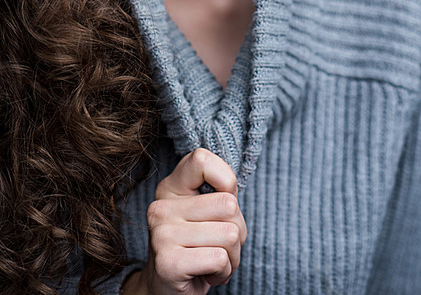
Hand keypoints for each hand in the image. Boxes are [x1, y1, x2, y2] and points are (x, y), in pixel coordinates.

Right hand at [123, 149, 246, 294]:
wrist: (167, 291)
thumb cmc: (196, 247)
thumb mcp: (205, 213)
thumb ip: (218, 193)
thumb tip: (231, 189)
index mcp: (170, 188)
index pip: (201, 160)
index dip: (226, 180)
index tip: (223, 202)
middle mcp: (161, 207)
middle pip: (229, 204)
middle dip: (237, 231)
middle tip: (220, 245)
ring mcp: (162, 235)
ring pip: (230, 234)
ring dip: (232, 256)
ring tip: (214, 261)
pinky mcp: (168, 263)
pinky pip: (220, 258)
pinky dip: (224, 271)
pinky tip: (208, 274)